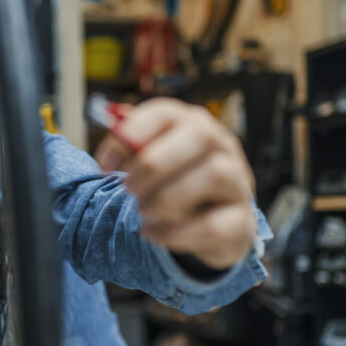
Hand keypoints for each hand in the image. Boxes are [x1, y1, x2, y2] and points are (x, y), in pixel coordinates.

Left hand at [95, 98, 256, 270]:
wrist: (213, 226)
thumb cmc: (175, 186)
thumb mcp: (152, 164)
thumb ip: (130, 154)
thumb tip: (106, 160)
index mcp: (193, 125)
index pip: (166, 112)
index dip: (131, 135)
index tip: (104, 165)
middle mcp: (222, 147)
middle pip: (201, 134)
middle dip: (155, 164)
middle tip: (129, 189)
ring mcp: (237, 183)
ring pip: (214, 175)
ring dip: (167, 197)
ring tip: (143, 212)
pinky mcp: (241, 222)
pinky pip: (213, 225)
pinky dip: (174, 232)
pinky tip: (151, 232)